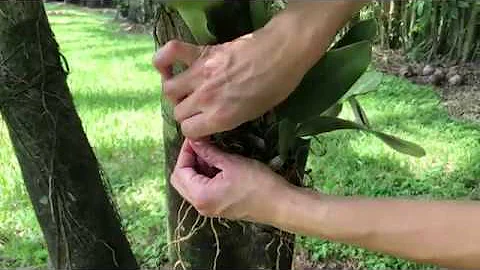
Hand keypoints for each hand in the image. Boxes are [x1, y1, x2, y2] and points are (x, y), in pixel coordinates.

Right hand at [153, 18, 315, 138]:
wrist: (283, 52)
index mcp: (220, 117)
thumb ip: (228, 119)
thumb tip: (212, 119)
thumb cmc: (277, 86)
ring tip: (186, 91)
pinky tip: (167, 68)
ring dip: (176, 93)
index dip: (195, 131)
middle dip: (187, 114)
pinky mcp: (201, 53)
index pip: (188, 131)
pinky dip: (163, 60)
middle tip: (199, 108)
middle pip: (178, 113)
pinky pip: (170, 53)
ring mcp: (200, 73)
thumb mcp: (254, 114)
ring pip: (169, 90)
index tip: (202, 126)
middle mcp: (205, 97)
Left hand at [170, 139, 293, 222]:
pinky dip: (204, 176)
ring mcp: (209, 208)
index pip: (180, 171)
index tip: (195, 138)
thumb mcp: (231, 163)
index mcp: (200, 195)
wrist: (279, 204)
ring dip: (196, 168)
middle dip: (188, 160)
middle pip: (181, 180)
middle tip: (200, 144)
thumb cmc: (257, 184)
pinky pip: (202, 190)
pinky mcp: (218, 207)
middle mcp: (200, 205)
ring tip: (210, 151)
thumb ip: (209, 152)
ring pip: (191, 185)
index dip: (185, 152)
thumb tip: (194, 140)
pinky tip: (217, 163)